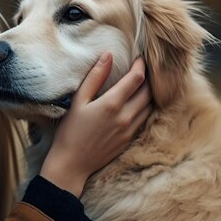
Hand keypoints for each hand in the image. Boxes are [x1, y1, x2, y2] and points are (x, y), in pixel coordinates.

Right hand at [40, 52, 152, 196]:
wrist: (72, 164)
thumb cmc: (70, 131)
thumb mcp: (78, 101)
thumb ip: (95, 77)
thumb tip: (108, 55)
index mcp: (112, 104)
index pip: (137, 79)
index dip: (140, 65)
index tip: (138, 58)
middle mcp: (126, 117)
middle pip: (149, 92)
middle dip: (148, 78)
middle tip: (142, 69)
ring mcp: (130, 130)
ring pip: (150, 106)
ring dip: (149, 93)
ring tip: (143, 84)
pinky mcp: (130, 140)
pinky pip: (145, 119)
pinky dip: (146, 108)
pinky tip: (139, 104)